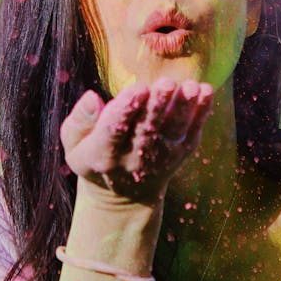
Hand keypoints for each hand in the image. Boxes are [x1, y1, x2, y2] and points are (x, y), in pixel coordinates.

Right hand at [60, 78, 212, 203]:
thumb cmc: (95, 157)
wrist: (125, 196)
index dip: (126, 110)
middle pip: (148, 129)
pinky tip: (207, 91)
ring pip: (174, 130)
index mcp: (103, 154)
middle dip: (158, 105)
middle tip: (166, 83)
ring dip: (184, 107)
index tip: (137, 88)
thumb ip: (78, 120)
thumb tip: (92, 97)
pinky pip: (192, 131)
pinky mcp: (181, 154)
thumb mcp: (74, 144)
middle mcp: (135, 158)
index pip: (113, 130)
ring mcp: (162, 157)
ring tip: (191, 87)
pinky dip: (201, 113)